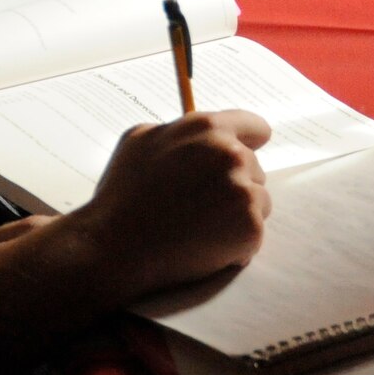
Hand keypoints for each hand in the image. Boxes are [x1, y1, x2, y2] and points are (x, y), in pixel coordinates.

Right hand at [70, 110, 271, 302]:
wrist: (115, 247)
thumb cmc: (122, 195)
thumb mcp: (138, 140)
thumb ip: (176, 130)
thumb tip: (198, 136)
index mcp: (208, 129)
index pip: (255, 127)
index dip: (250, 140)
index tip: (251, 149)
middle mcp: (232, 156)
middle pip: (254, 168)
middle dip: (232, 184)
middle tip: (198, 205)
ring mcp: (243, 192)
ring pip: (258, 201)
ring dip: (237, 214)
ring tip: (198, 226)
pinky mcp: (250, 228)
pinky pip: (254, 233)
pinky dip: (235, 243)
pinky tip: (203, 246)